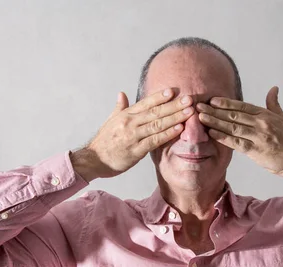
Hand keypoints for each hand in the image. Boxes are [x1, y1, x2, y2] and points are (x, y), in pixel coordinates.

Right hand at [79, 89, 193, 178]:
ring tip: (189, 113)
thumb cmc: (104, 141)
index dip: (160, 96)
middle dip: (174, 105)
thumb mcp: (111, 121)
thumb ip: (120, 107)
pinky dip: (167, 134)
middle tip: (189, 100)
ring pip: (157, 124)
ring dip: (175, 118)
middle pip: (155, 112)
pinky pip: (154, 141)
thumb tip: (122, 94)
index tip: (174, 91)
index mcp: (125, 115)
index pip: (145, 103)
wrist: (93, 160)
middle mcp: (130, 123)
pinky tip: (178, 129)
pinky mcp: (136, 151)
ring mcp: (133, 136)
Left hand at [196, 86, 282, 177]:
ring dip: (215, 121)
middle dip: (214, 110)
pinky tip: (212, 133)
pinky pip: (236, 142)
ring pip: (232, 127)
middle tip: (199, 106)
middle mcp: (261, 123)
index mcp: (265, 114)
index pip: (241, 106)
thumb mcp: (282, 118)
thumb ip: (273, 103)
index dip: (226, 102)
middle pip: (233, 115)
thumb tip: (273, 88)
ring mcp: (258, 136)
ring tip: (201, 117)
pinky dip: (223, 137)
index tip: (212, 99)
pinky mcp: (256, 150)